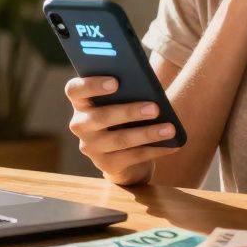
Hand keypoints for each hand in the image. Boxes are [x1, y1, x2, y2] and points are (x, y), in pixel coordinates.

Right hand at [64, 75, 178, 185]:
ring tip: (170, 129)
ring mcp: (91, 147)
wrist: (121, 149)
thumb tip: (148, 88)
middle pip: (100, 117)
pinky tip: (172, 145)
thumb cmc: (123, 111)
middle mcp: (80, 124)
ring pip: (119, 140)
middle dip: (129, 112)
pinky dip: (155, 149)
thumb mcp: (120, 99)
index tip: (115, 81)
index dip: (92, 85)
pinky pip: (133, 157)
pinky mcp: (106, 164)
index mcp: (80, 101)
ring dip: (147, 134)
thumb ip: (125, 90)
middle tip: (155, 108)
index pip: (75, 90)